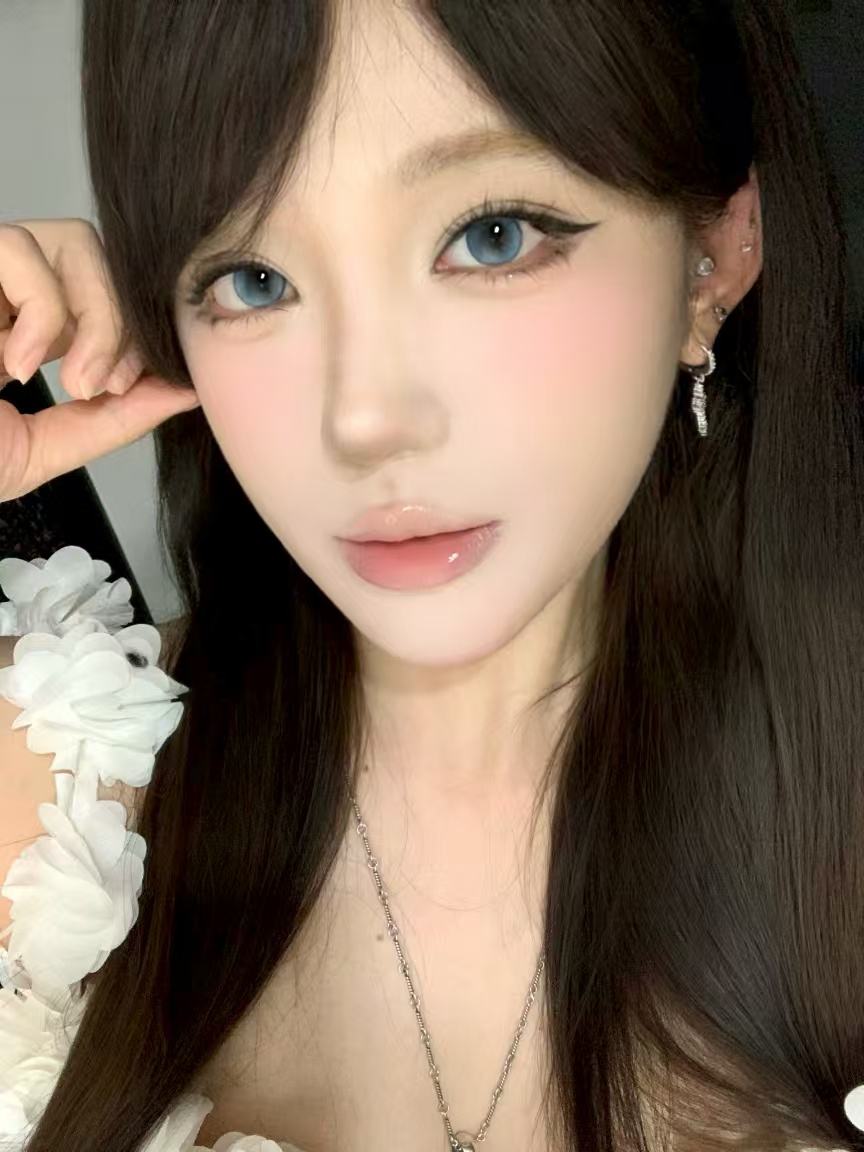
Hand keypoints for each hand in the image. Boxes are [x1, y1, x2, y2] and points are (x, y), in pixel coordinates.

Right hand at [0, 218, 200, 502]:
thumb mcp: (38, 450)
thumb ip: (110, 420)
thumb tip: (184, 392)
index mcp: (21, 328)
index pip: (106, 292)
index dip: (134, 331)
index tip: (130, 385)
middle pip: (100, 258)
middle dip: (120, 323)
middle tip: (101, 385)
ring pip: (70, 240)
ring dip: (89, 318)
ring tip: (64, 379)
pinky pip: (16, 246)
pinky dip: (41, 308)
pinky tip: (17, 361)